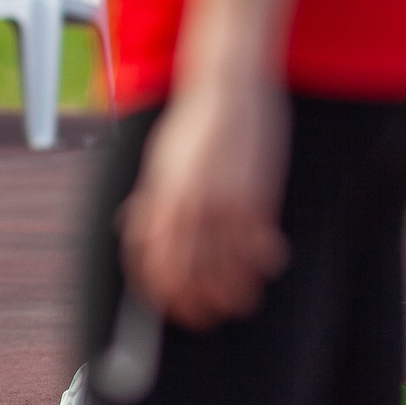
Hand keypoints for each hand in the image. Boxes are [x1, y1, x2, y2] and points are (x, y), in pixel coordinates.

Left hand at [120, 76, 290, 329]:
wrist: (225, 88)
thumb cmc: (191, 125)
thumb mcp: (160, 163)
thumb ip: (150, 200)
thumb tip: (135, 231)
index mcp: (160, 201)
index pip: (153, 265)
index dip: (161, 294)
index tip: (171, 306)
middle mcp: (188, 209)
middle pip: (189, 277)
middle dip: (198, 306)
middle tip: (208, 316)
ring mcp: (224, 206)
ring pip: (227, 272)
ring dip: (235, 295)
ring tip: (243, 301)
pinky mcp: (256, 199)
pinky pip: (260, 249)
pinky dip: (265, 265)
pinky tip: (270, 266)